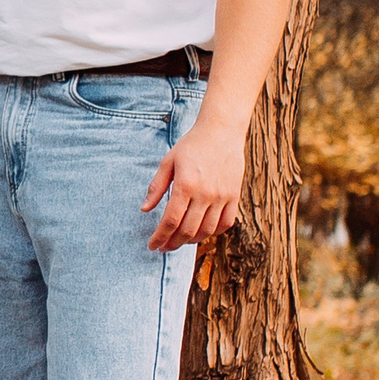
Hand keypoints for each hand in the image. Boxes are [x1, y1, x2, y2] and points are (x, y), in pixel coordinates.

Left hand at [142, 118, 247, 251]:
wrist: (221, 132)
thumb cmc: (191, 146)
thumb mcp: (168, 162)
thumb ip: (156, 187)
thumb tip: (144, 209)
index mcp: (186, 185)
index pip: (170, 220)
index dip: (160, 237)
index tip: (153, 245)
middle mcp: (205, 194)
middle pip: (187, 230)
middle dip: (172, 243)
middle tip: (163, 247)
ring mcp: (222, 196)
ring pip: (206, 231)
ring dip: (191, 240)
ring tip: (180, 240)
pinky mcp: (234, 196)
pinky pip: (225, 223)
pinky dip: (212, 232)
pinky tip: (202, 232)